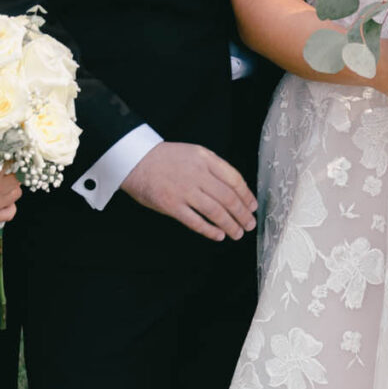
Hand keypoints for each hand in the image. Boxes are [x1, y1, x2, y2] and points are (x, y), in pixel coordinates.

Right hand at [0, 161, 21, 229]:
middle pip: (18, 177)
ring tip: (2, 184)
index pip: (13, 161)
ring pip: (16, 194)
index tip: (7, 158)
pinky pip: (10, 213)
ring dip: (12, 187)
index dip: (11, 158)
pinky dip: (9, 206)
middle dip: (13, 172)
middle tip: (5, 170)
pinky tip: (1, 200)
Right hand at [122, 142, 257, 241]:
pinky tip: (218, 235)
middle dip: (242, 214)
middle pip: (228, 198)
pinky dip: (210, 230)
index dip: (246, 196)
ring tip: (238, 233)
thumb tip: (235, 190)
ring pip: (215, 212)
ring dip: (230, 225)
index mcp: (205, 159)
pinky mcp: (171, 205)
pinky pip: (195, 221)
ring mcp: (184, 191)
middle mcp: (197, 174)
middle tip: (249, 224)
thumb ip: (213, 168)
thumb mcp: (194, 153)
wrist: (135, 160)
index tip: (252, 206)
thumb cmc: (166, 158)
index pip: (234, 179)